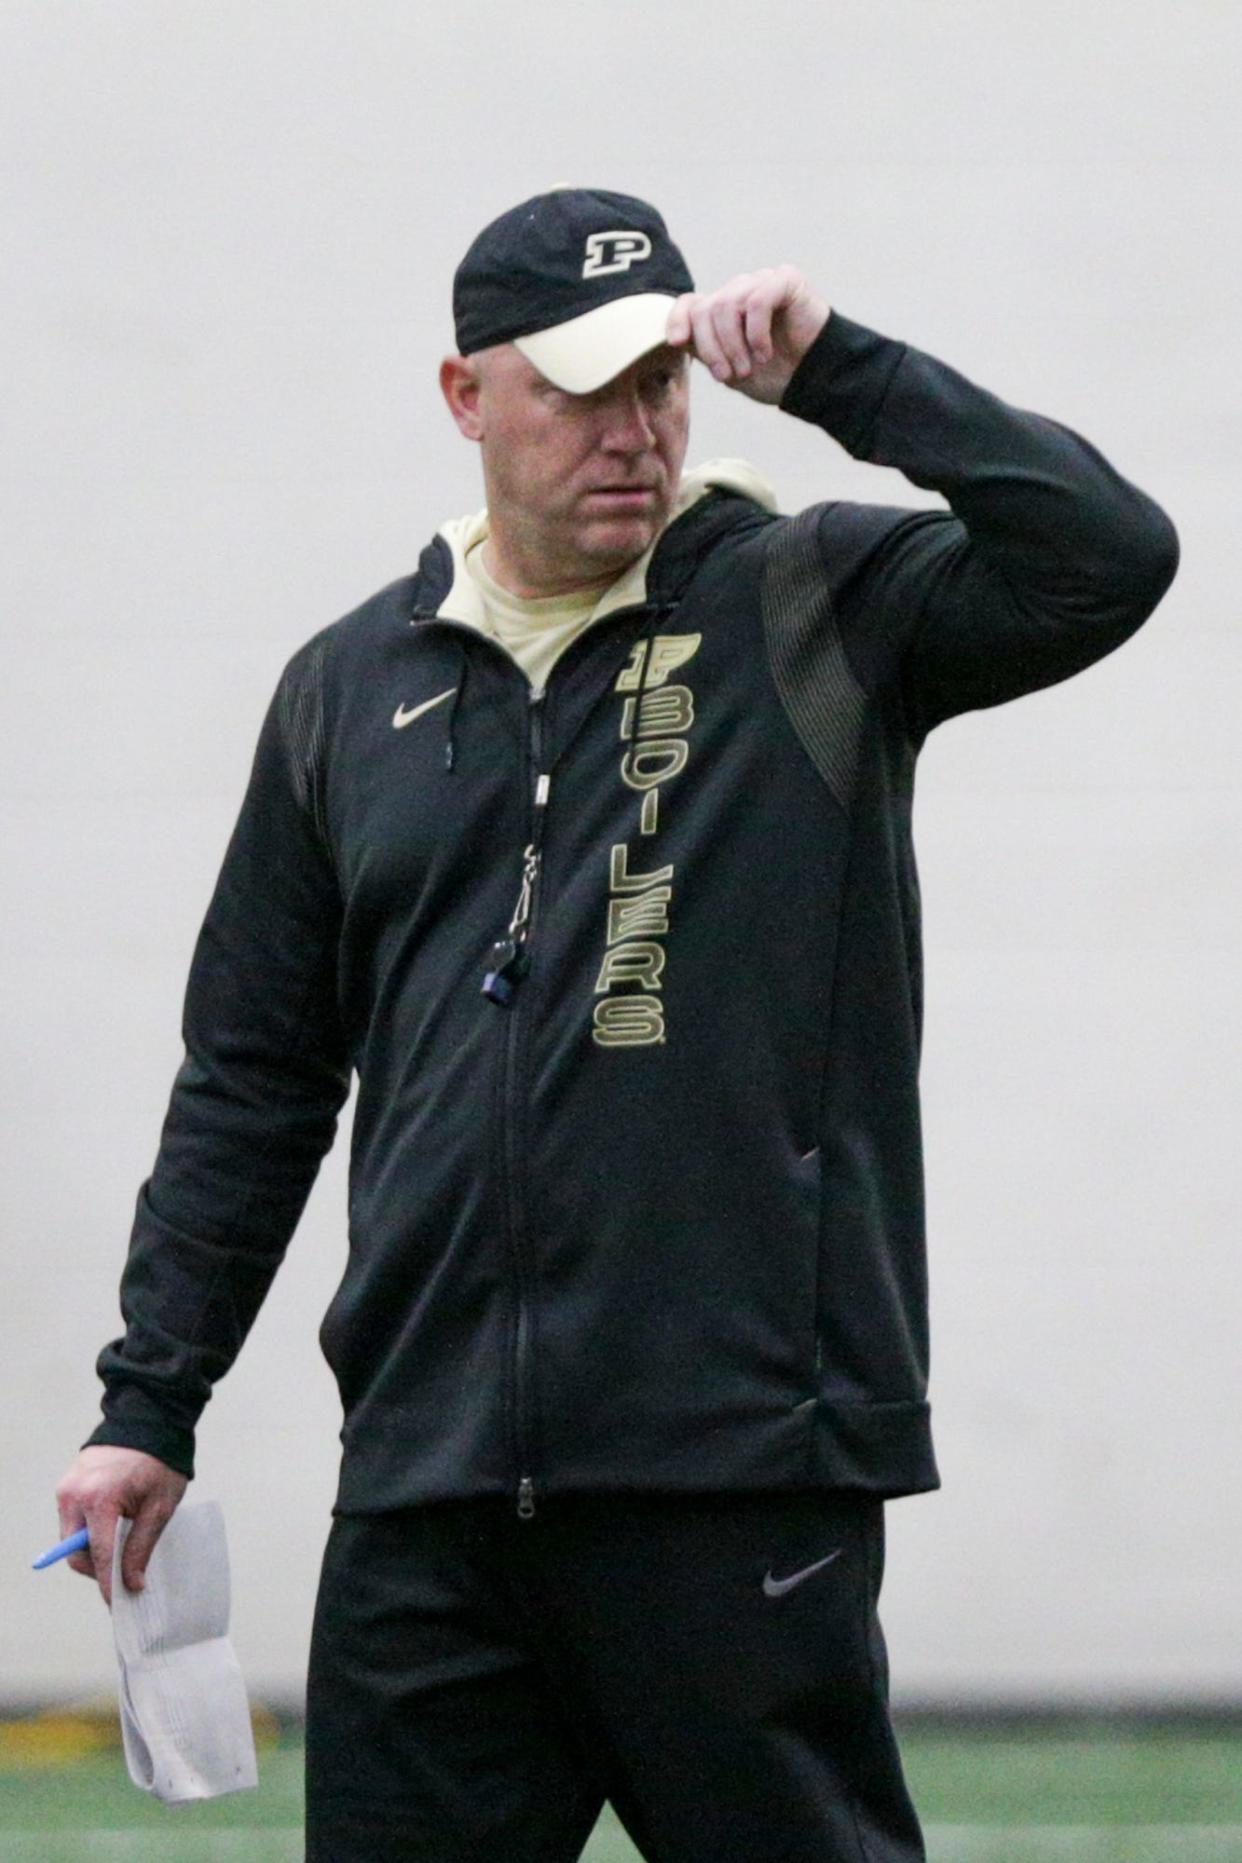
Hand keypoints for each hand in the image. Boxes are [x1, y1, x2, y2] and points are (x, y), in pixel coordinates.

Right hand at [54, 1445, 187, 1606]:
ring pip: (72, 1539)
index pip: (99, 1556)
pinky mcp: (66, 1484)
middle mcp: (74, 1494)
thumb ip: (141, 1548)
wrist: (149, 1420)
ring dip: (94, 1549)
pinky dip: (90, 1531)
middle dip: (98, 1569)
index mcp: (99, 1499)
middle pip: (76, 1553)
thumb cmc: (160, 1462)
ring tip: (123, 1542)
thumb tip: (132, 1584)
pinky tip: (113, 1526)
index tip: (116, 1604)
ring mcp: (66, 1488)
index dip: (108, 1584)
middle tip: (124, 1573)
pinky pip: (73, 1520)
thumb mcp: (159, 1508)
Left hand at [665, 266, 830, 403]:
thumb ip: (704, 352)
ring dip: (733, 344)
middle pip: (706, 308)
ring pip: (727, 305)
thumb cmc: (775, 375)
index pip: (690, 302)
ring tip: (748, 368)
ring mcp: (761, 282)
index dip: (677, 319)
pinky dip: (756, 333)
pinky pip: (757, 301)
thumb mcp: (730, 369)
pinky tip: (765, 352)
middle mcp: (739, 291)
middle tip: (726, 376)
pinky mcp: (785, 280)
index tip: (676, 342)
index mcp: (723, 310)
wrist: (814, 378)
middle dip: (711, 348)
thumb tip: (676, 339)